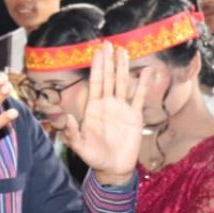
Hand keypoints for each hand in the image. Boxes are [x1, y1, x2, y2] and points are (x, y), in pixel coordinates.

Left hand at [62, 43, 147, 184]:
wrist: (112, 168)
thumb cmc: (94, 156)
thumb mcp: (79, 146)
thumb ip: (72, 133)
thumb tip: (66, 118)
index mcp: (93, 108)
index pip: (95, 83)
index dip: (96, 68)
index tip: (97, 53)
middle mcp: (107, 105)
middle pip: (108, 78)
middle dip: (108, 62)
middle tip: (108, 44)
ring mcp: (121, 109)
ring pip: (122, 84)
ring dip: (123, 68)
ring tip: (124, 51)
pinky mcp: (134, 116)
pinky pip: (139, 97)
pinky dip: (143, 84)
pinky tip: (147, 71)